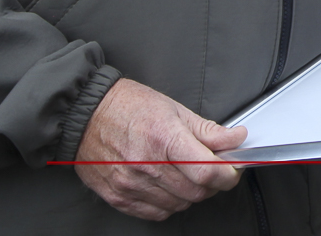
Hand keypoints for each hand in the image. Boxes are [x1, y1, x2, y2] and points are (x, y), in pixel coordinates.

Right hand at [74, 78, 246, 221]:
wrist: (85, 114)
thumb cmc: (128, 106)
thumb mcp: (173, 109)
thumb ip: (207, 130)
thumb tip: (235, 139)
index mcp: (163, 137)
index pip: (206, 170)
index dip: (227, 174)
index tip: (232, 169)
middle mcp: (146, 164)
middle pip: (196, 191)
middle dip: (212, 183)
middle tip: (210, 168)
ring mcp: (131, 184)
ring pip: (179, 204)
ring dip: (191, 193)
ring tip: (185, 173)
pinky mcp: (120, 198)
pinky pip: (157, 213)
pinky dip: (169, 203)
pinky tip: (167, 185)